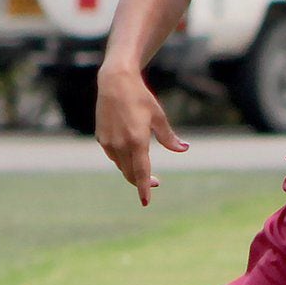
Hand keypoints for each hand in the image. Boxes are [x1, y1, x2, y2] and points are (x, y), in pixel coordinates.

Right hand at [95, 66, 186, 205]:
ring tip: (144, 171)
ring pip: (121, 165)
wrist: (115, 83)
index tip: (146, 201)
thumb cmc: (140, 98)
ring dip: (131, 171)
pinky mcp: (101, 137)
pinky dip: (122, 160)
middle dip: (141, 181)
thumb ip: (169, 137)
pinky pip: (113, 156)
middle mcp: (120, 144)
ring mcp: (109, 141)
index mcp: (137, 141)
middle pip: (130, 173)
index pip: (140, 172)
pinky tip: (130, 155)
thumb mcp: (158, 117)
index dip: (143, 188)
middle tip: (155, 182)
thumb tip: (184, 149)